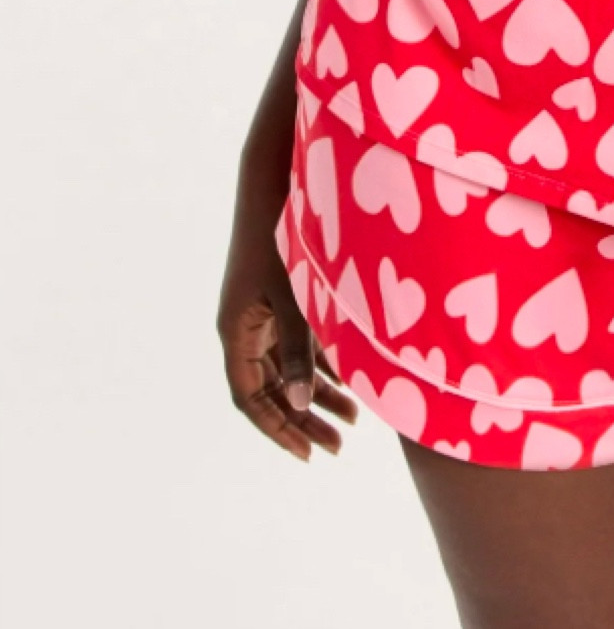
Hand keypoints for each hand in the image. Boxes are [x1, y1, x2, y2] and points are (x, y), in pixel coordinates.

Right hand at [217, 116, 357, 461]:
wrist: (275, 181)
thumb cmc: (283, 237)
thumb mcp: (294, 296)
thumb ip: (299, 350)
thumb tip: (302, 405)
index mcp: (237, 332)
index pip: (253, 400)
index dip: (280, 429)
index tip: (309, 453)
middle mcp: (244, 328)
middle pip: (270, 391)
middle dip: (304, 421)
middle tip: (338, 448)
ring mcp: (260, 313)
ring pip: (286, 369)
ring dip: (317, 395)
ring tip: (354, 423)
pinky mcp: (276, 298)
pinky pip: (295, 345)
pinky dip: (320, 364)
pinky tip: (351, 382)